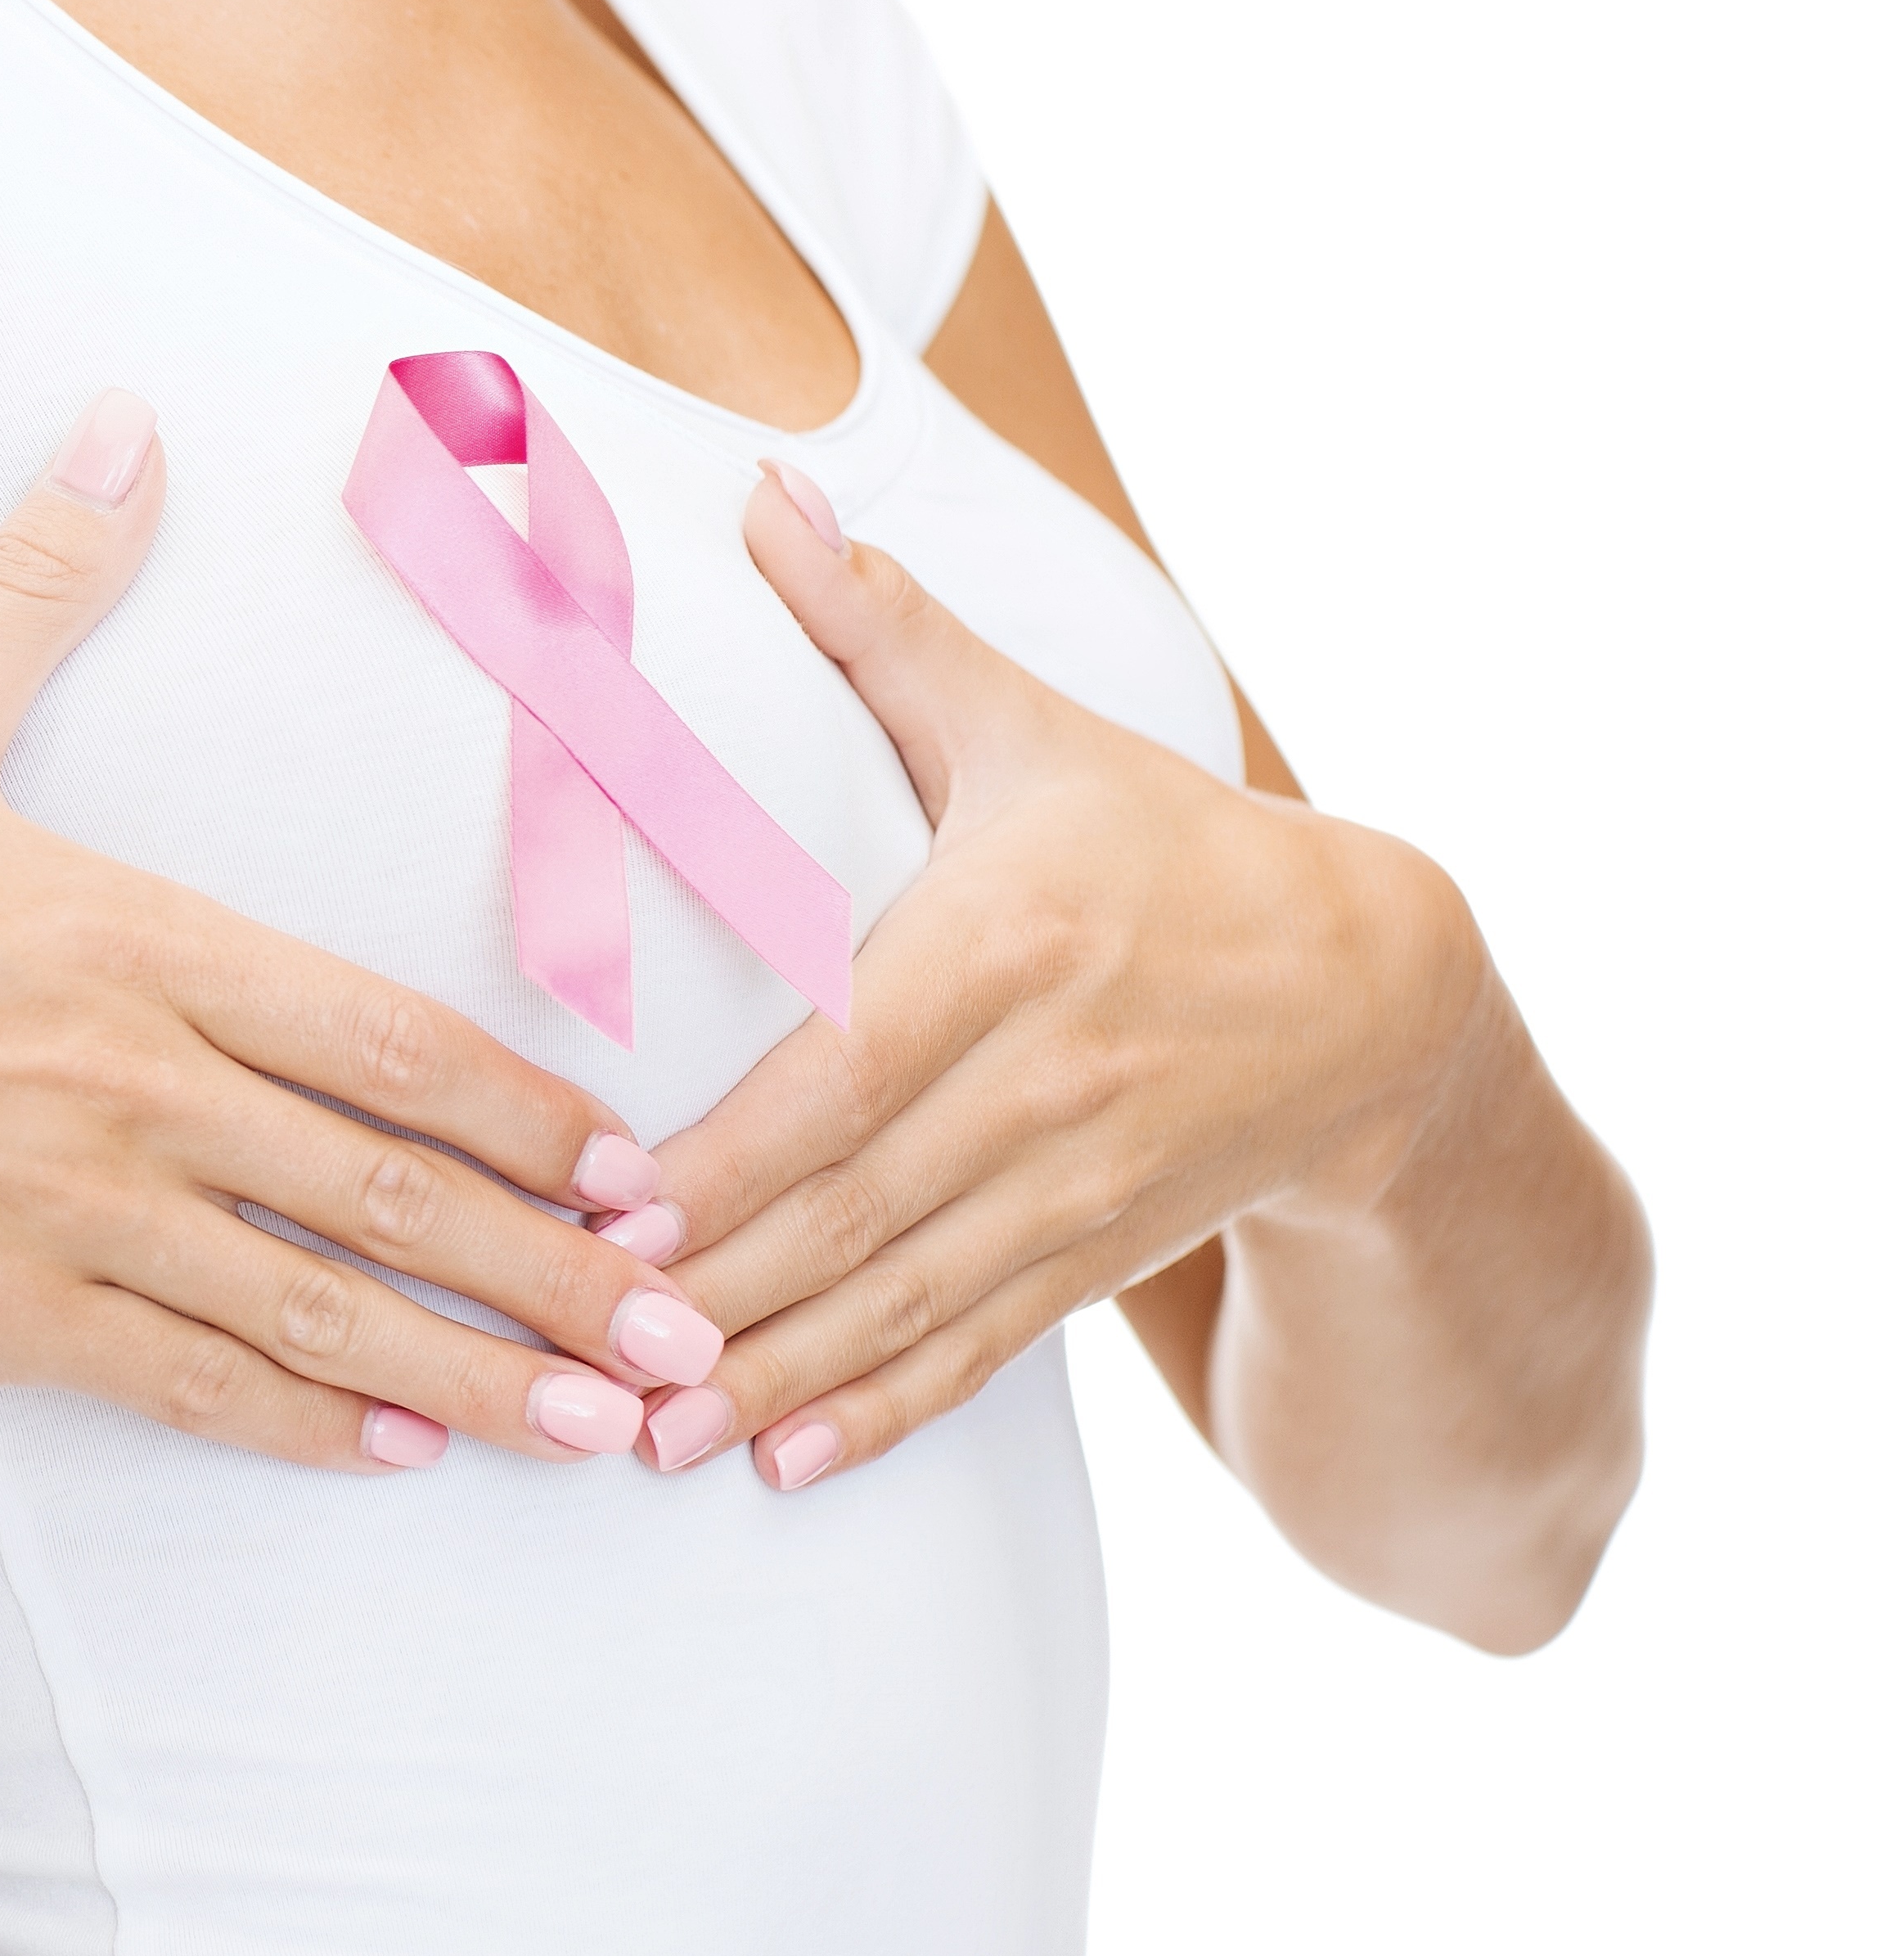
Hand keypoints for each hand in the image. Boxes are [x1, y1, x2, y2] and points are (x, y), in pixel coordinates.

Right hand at [0, 393, 703, 1470]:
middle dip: (557, 1272)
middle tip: (691, 1333)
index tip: (635, 1165)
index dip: (528, 1110)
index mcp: (139, 941)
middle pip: (393, 1193)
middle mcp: (136, 1087)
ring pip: (316, 1312)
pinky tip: (395, 1454)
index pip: (388, 1038)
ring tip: (597, 1430)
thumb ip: (38, 582)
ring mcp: (71, 1213)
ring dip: (473, 1374)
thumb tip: (119, 423)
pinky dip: (300, 1423)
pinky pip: (182, 1382)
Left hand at [628, 463, 1482, 1487]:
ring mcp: (1079, 1184)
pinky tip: (782, 1467)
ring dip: (775, 1378)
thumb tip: (764, 488)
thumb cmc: (1152, 839)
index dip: (731, 1152)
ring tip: (650, 1438)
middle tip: (582, 1353)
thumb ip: (882, 628)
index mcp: (1010, 940)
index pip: (845, 1067)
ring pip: (903, 1299)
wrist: (1372, 992)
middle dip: (718, 1293)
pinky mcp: (1095, 1257)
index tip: (612, 1210)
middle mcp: (1048, 1079)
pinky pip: (973, 1351)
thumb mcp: (1028, 725)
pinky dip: (880, 1415)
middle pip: (856, 1206)